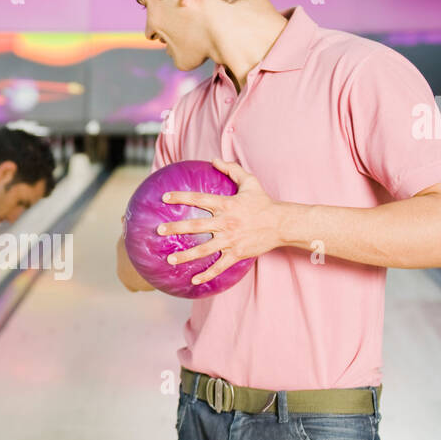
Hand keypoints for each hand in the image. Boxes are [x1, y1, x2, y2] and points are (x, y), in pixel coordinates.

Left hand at [158, 159, 282, 285]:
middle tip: (159, 230)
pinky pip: (219, 266)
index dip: (181, 197)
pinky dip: (207, 275)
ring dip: (186, 256)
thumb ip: (232, 169)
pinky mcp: (236, 254)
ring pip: (204, 250)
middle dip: (176, 228)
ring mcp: (230, 240)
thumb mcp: (250, 182)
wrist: (281, 224)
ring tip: (170, 260)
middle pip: (196, 226)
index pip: (199, 199)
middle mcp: (226, 223)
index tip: (164, 197)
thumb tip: (214, 159)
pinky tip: (193, 281)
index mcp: (226, 205)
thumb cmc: (264, 203)